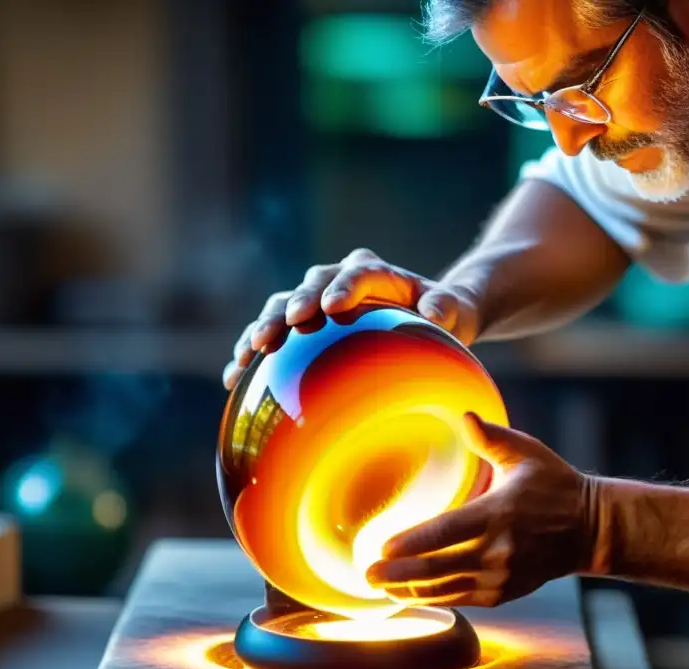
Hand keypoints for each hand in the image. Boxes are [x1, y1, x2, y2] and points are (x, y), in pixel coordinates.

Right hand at [222, 248, 482, 389]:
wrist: (425, 317)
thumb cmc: (445, 315)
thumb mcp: (456, 310)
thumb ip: (447, 306)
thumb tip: (437, 313)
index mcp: (376, 272)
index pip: (357, 273)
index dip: (342, 286)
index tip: (330, 307)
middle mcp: (340, 279)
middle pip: (312, 285)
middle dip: (294, 304)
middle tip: (284, 325)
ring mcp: (316, 299)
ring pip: (283, 306)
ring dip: (263, 327)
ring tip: (247, 353)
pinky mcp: (301, 323)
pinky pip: (272, 334)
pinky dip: (251, 352)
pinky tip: (232, 378)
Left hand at [365, 413, 594, 607]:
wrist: (591, 529)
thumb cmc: (554, 485)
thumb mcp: (526, 453)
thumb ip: (490, 437)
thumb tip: (464, 416)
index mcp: (497, 513)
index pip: (444, 532)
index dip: (410, 543)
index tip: (380, 548)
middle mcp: (497, 551)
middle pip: (436, 569)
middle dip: (397, 574)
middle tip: (366, 574)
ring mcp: (500, 577)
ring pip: (444, 590)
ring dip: (408, 591)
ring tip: (379, 587)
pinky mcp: (504, 593)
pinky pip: (460, 600)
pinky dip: (431, 600)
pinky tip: (408, 596)